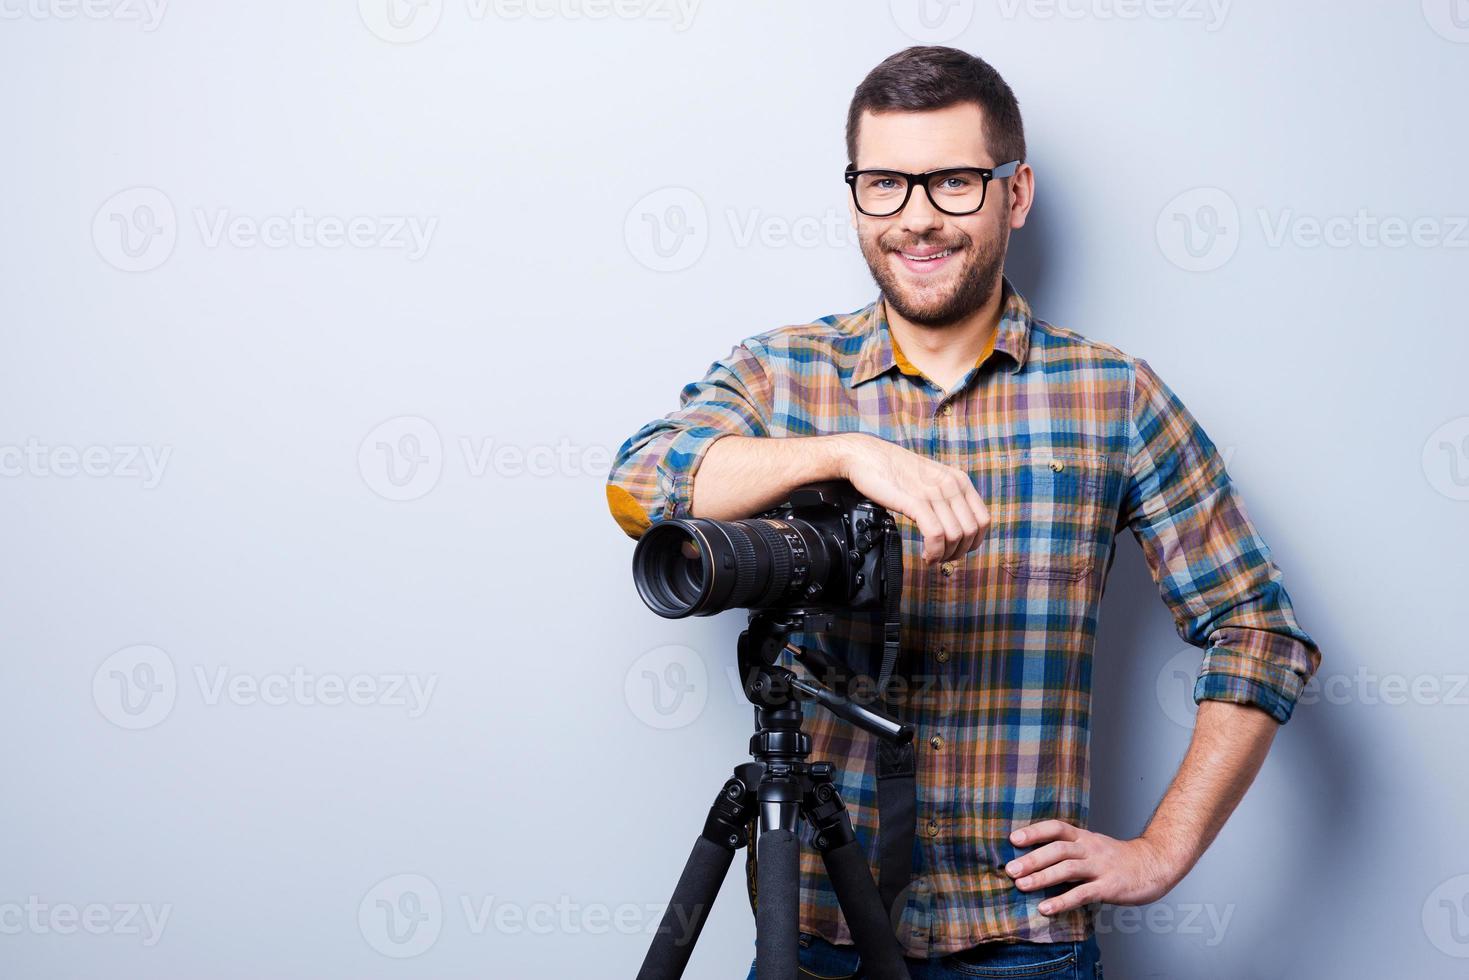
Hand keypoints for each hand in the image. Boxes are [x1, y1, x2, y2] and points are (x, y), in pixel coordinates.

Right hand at [835, 433, 989, 563]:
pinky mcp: (916, 501)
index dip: (974, 542)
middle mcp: (952, 485)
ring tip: (931, 558)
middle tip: (942, 558)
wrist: (867, 455)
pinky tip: (926, 555)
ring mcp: (935, 493)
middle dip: (958, 553)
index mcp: (959, 480)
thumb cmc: (894, 470)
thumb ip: (946, 498)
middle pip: (971, 532)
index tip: (958, 550)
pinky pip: (936, 535)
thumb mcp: (931, 480)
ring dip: (944, 555)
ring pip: (955, 536)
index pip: (984, 520)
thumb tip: (954, 527)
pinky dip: (934, 552)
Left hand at [1005, 820, 1184, 915]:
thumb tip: (1035, 859)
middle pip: (1058, 849)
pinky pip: (1083, 894)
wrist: (1155, 865)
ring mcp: (1101, 867)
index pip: (1056, 828)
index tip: (1013, 838)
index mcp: (1085, 837)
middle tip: (1010, 869)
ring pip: (1068, 869)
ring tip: (1021, 886)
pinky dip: (1062, 901)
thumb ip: (1069, 851)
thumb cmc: (1118, 859)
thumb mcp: (1093, 847)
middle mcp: (1091, 848)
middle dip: (1032, 858)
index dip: (1034, 832)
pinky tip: (1046, 908)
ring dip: (1042, 877)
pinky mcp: (1109, 887)